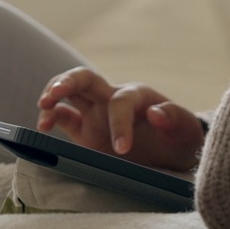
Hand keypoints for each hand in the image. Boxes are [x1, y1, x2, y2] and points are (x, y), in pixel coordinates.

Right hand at [37, 67, 204, 172]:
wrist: (175, 149)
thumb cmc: (181, 136)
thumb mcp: (186, 129)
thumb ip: (174, 117)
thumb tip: (155, 112)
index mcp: (138, 95)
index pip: (121, 102)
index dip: (120, 124)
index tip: (123, 149)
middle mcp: (112, 98)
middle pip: (85, 78)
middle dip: (67, 83)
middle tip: (52, 95)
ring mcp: (96, 112)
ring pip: (69, 93)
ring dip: (53, 95)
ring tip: (43, 109)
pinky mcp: (86, 130)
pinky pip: (64, 118)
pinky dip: (52, 118)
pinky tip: (44, 127)